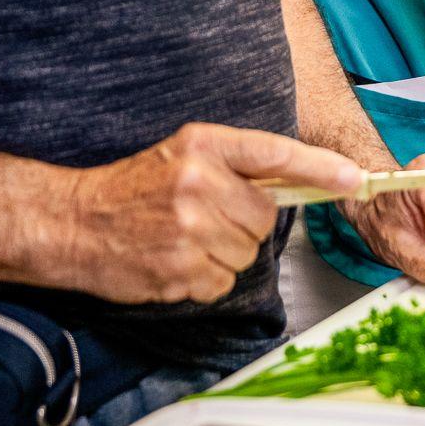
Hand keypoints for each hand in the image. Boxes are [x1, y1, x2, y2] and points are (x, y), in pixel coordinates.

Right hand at [57, 123, 362, 304]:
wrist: (72, 222)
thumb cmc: (133, 188)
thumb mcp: (183, 154)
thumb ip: (236, 164)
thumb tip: (299, 183)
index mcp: (203, 144)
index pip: (275, 154)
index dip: (320, 168)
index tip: (353, 179)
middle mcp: (199, 182)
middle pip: (265, 216)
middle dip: (244, 223)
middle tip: (205, 218)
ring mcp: (188, 227)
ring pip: (247, 252)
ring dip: (224, 253)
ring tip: (184, 238)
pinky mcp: (178, 268)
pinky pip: (222, 281)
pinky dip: (205, 278)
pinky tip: (176, 260)